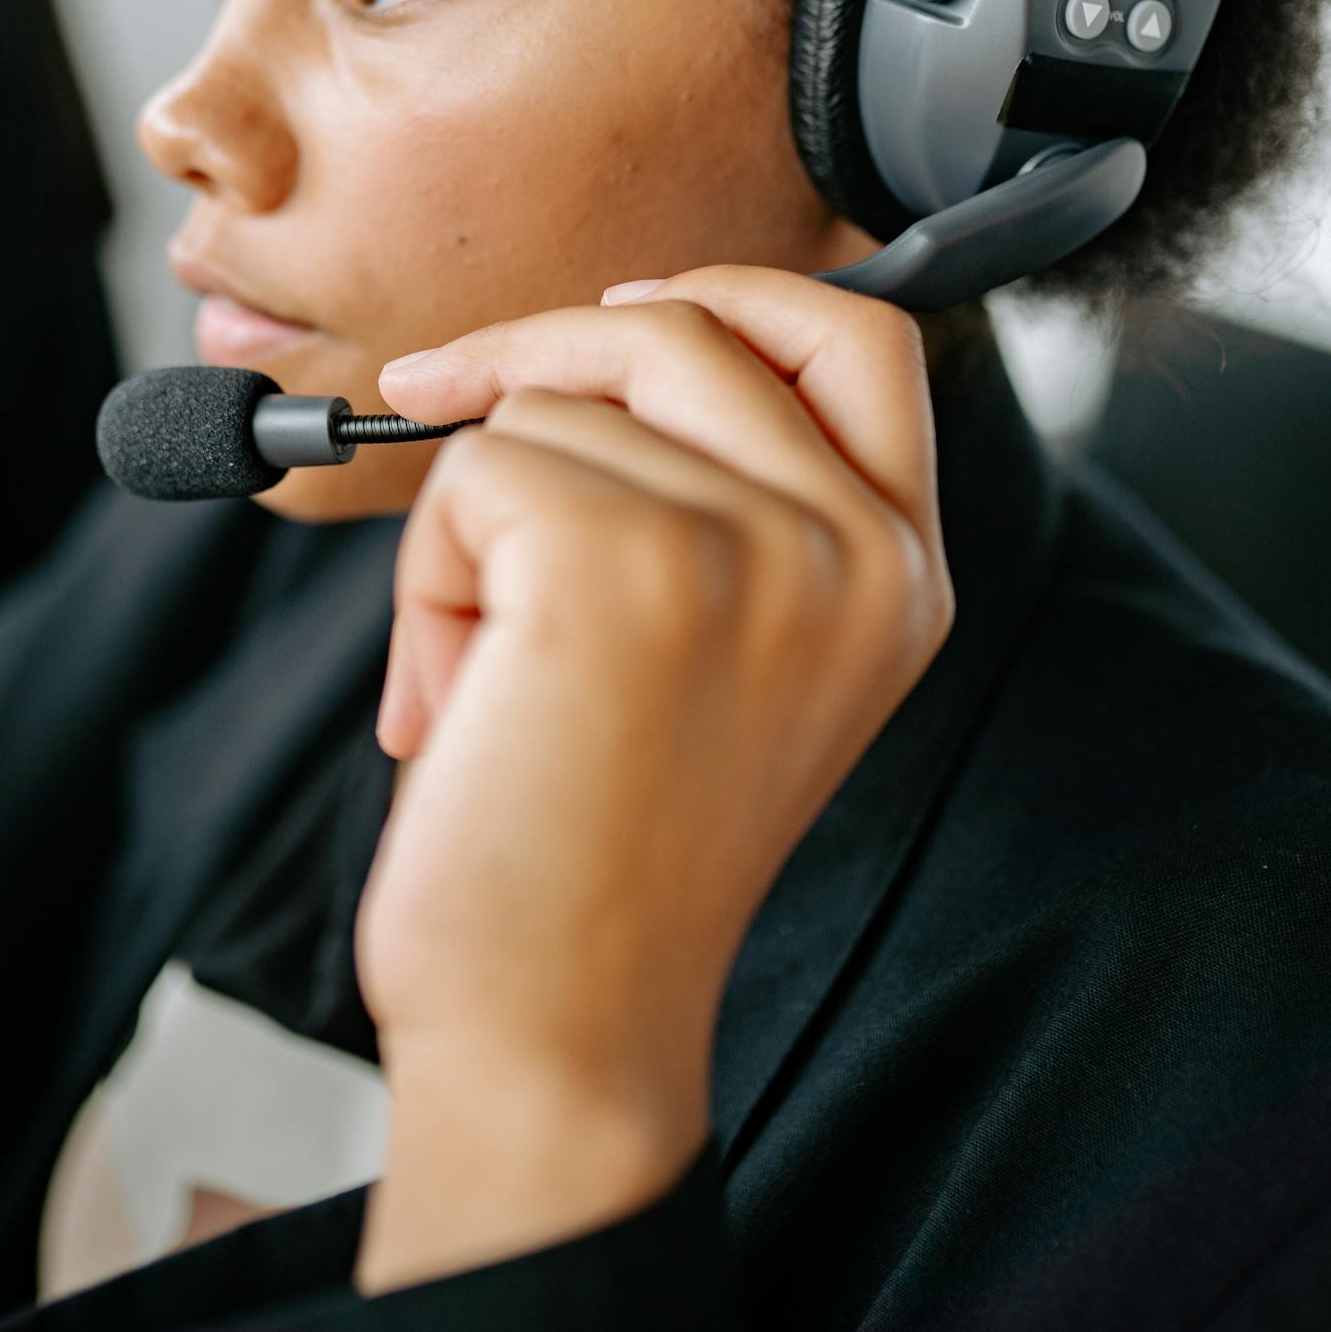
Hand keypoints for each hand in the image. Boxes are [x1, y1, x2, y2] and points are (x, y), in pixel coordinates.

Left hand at [352, 267, 953, 1291]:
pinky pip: (474, 470)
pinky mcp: (624, 565)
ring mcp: (756, 551)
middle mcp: (859, 554)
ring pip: (552, 405)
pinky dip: (428, 576)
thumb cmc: (605, 852)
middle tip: (434, 401)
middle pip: (687, 329)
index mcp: (902, 575)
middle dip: (538, 355)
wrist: (555, 1035)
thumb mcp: (727, 655)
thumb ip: (721, 503)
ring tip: (484, 672)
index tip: (624, 314)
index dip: (736, 296)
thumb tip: (580, 344)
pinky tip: (455, 700)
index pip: (863, 337)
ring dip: (473, 520)